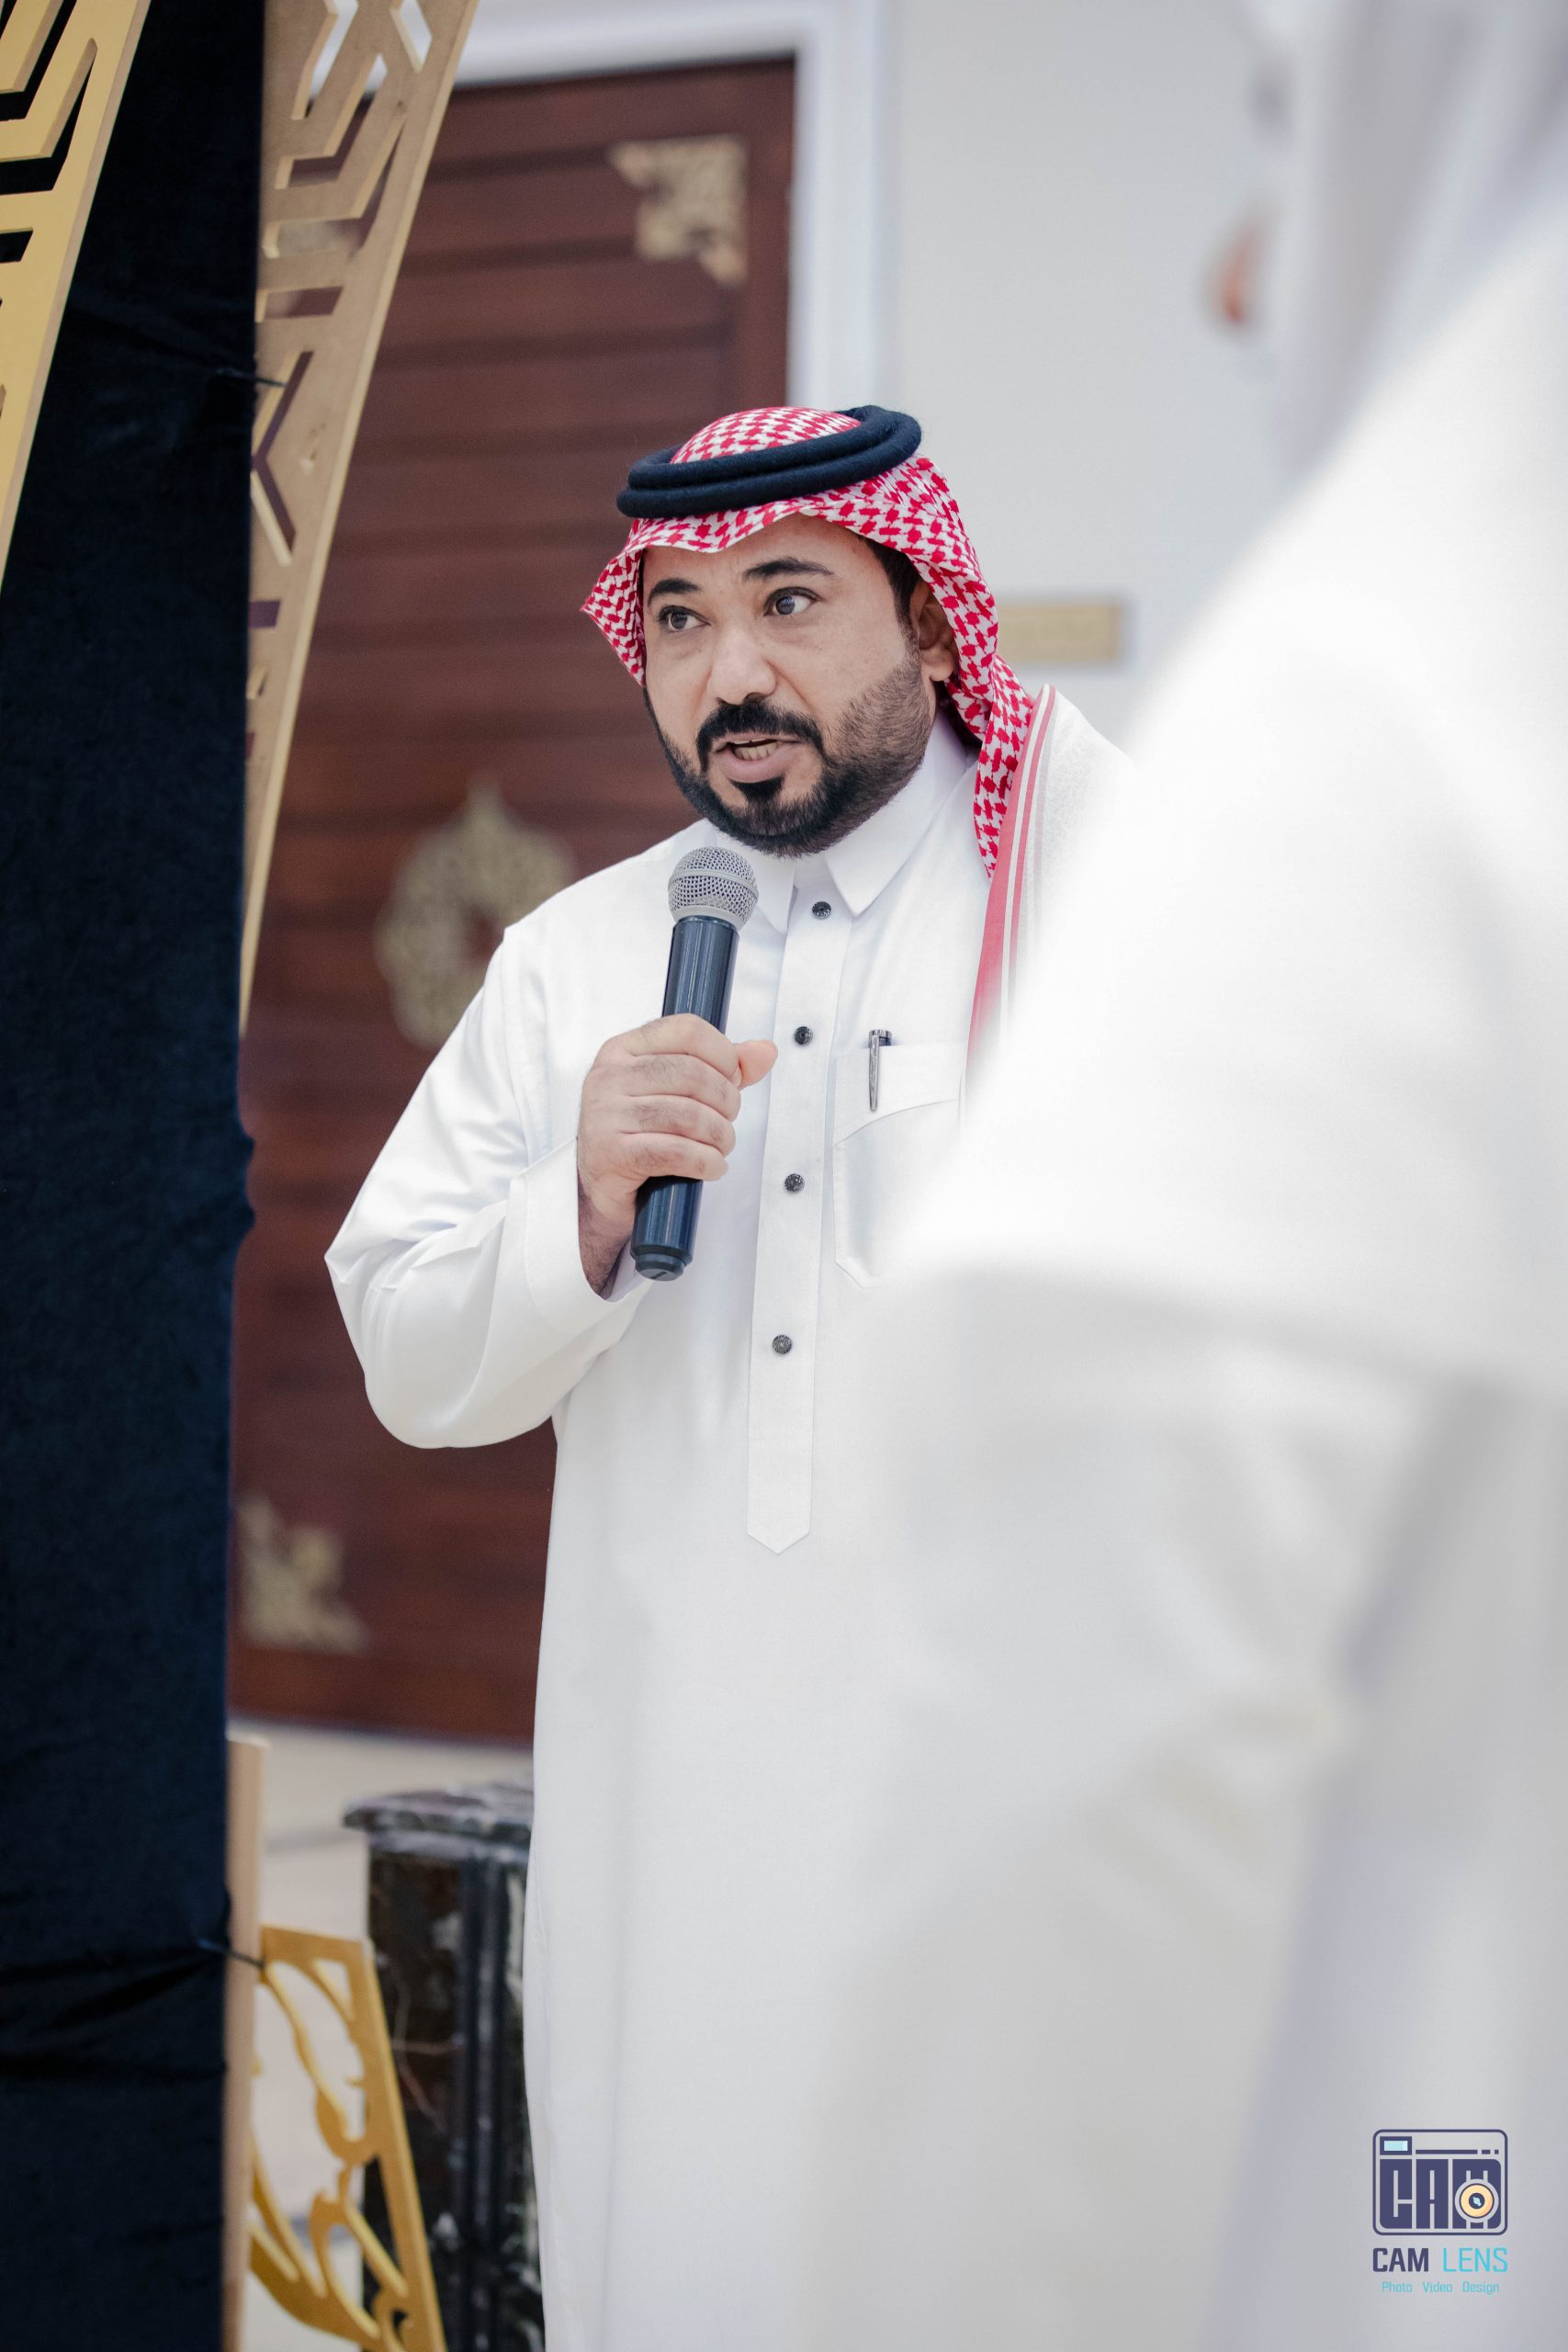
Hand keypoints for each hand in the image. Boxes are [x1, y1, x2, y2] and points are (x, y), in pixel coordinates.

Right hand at [576, 1015, 776, 1292]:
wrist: (600, 1189)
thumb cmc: (640, 1134)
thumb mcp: (677, 1092)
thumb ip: (721, 1069)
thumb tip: (765, 1052)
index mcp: (623, 1049)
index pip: (686, 1030)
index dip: (723, 1054)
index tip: (732, 1079)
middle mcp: (609, 1076)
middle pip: (691, 1074)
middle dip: (725, 1101)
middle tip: (727, 1121)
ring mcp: (605, 1115)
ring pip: (687, 1115)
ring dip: (719, 1136)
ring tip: (720, 1146)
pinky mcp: (610, 1154)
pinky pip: (675, 1152)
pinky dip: (706, 1162)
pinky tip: (711, 1166)